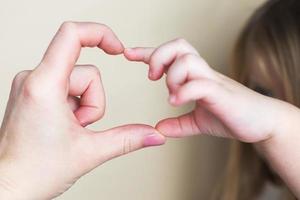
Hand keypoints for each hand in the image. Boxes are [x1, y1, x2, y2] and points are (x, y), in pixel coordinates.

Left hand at [0, 22, 164, 199]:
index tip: (117, 47)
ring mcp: (32, 86)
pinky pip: (65, 89)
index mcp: (44, 85)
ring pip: (77, 83)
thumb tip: (154, 135)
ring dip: (82, 107)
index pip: (72, 35)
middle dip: (93, 102)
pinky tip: (62, 126)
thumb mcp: (90, 152)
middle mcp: (33, 79)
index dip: (100, 34)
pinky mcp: (32, 93)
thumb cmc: (34, 171)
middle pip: (86, 72)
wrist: (7, 188)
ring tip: (69, 129)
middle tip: (80, 127)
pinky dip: (72, 107)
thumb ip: (128, 139)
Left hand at [124, 38, 289, 142]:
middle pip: (178, 45)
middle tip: (152, 77)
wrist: (261, 124)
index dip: (147, 52)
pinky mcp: (221, 94)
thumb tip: (159, 128)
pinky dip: (183, 92)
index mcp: (195, 76)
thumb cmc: (232, 117)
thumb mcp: (199, 123)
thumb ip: (179, 124)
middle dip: (158, 56)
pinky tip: (175, 102)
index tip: (128, 53)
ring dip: (172, 75)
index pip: (169, 55)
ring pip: (187, 59)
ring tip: (170, 93)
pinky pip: (199, 84)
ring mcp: (212, 81)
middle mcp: (202, 73)